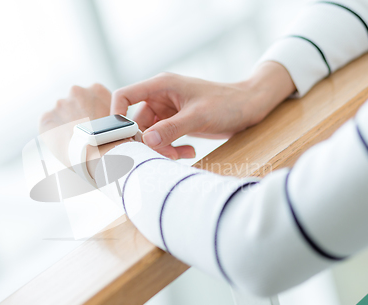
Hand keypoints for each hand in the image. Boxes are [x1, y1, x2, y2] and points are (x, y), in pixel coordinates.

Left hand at [39, 84, 111, 166]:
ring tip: (75, 140)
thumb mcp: (119, 118)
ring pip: (61, 114)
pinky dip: (54, 133)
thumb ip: (109, 113)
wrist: (98, 151)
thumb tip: (106, 121)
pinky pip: (49, 125)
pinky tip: (65, 143)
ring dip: (66, 123)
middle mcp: (76, 91)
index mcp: (96, 89)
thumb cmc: (113, 139)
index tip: (94, 123)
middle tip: (84, 132)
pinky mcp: (46, 119)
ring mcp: (59, 104)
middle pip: (75, 103)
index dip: (93, 112)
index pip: (91, 98)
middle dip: (77, 115)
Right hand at [111, 61, 295, 158]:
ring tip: (181, 155)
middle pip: (138, 122)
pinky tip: (189, 151)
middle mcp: (161, 97)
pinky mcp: (177, 123)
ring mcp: (168, 111)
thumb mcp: (198, 116)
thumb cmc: (226, 103)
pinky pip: (164, 139)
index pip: (125, 95)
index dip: (117, 114)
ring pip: (151, 135)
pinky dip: (173, 148)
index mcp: (161, 86)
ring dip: (162, 148)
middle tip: (164, 154)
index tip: (121, 137)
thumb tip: (145, 141)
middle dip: (148, 141)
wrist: (250, 107)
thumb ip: (171, 129)